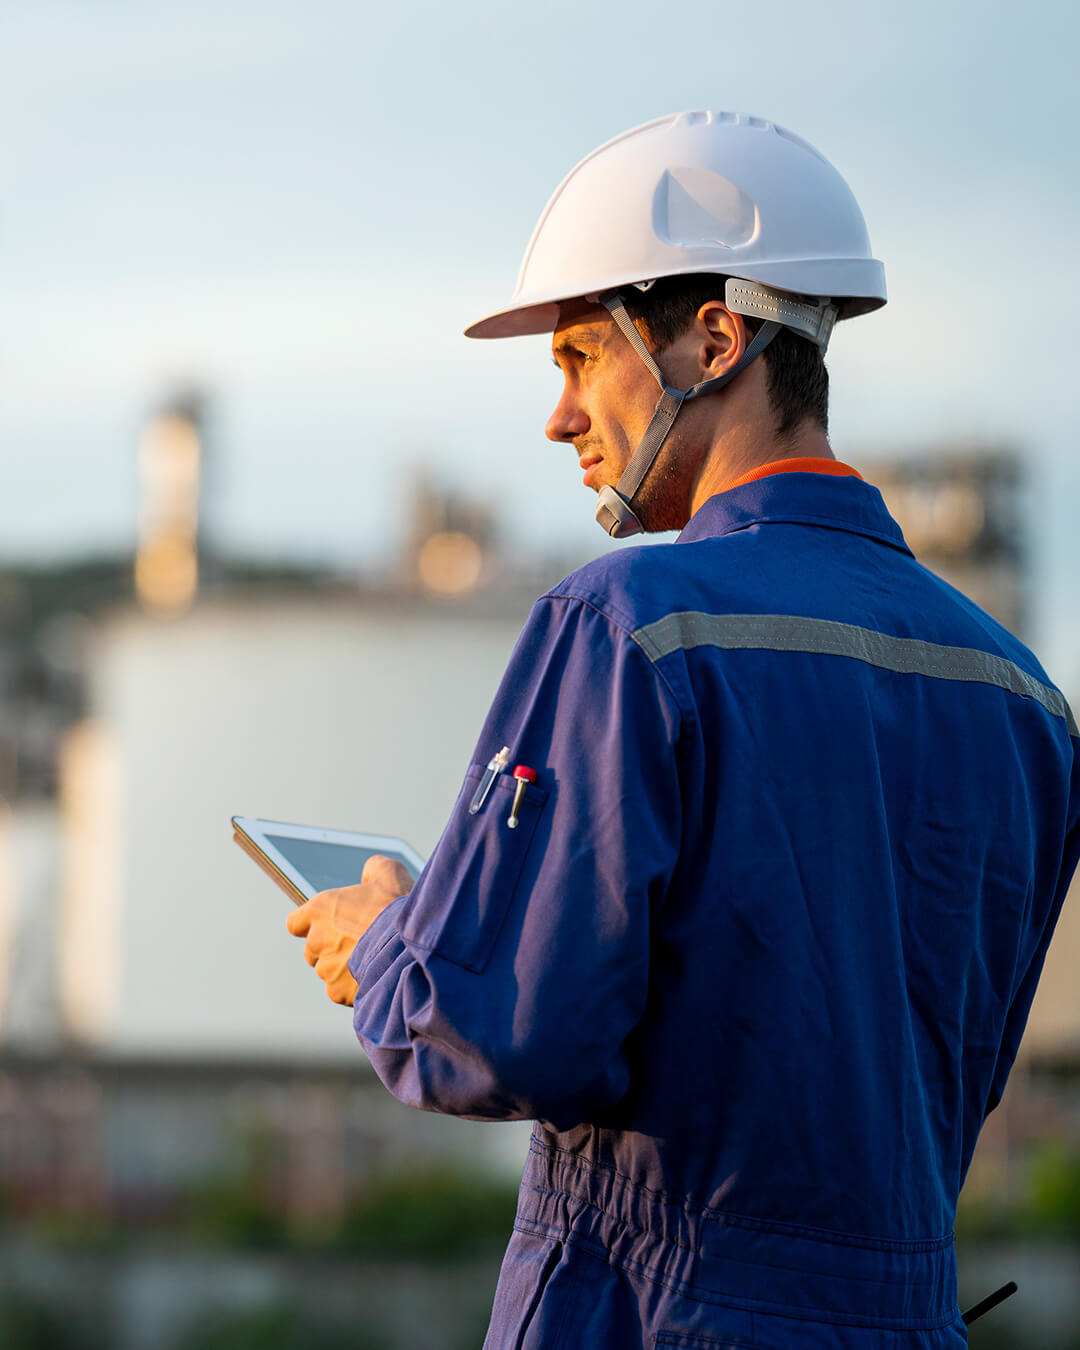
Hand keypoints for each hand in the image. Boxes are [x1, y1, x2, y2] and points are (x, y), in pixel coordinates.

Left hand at [285, 854, 413, 1005]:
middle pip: (312, 949)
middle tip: (357, 943)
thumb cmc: (398, 909)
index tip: (327, 926)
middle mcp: (316, 939)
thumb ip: (372, 868)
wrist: (411, 949)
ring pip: (327, 971)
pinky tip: (372, 976)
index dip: (310, 924)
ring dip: (342, 968)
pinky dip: (351, 987)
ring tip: (370, 961)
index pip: (295, 922)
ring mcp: (325, 967)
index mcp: (320, 909)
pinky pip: (339, 990)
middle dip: (330, 947)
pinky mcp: (337, 991)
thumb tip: (369, 872)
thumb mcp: (389, 873)